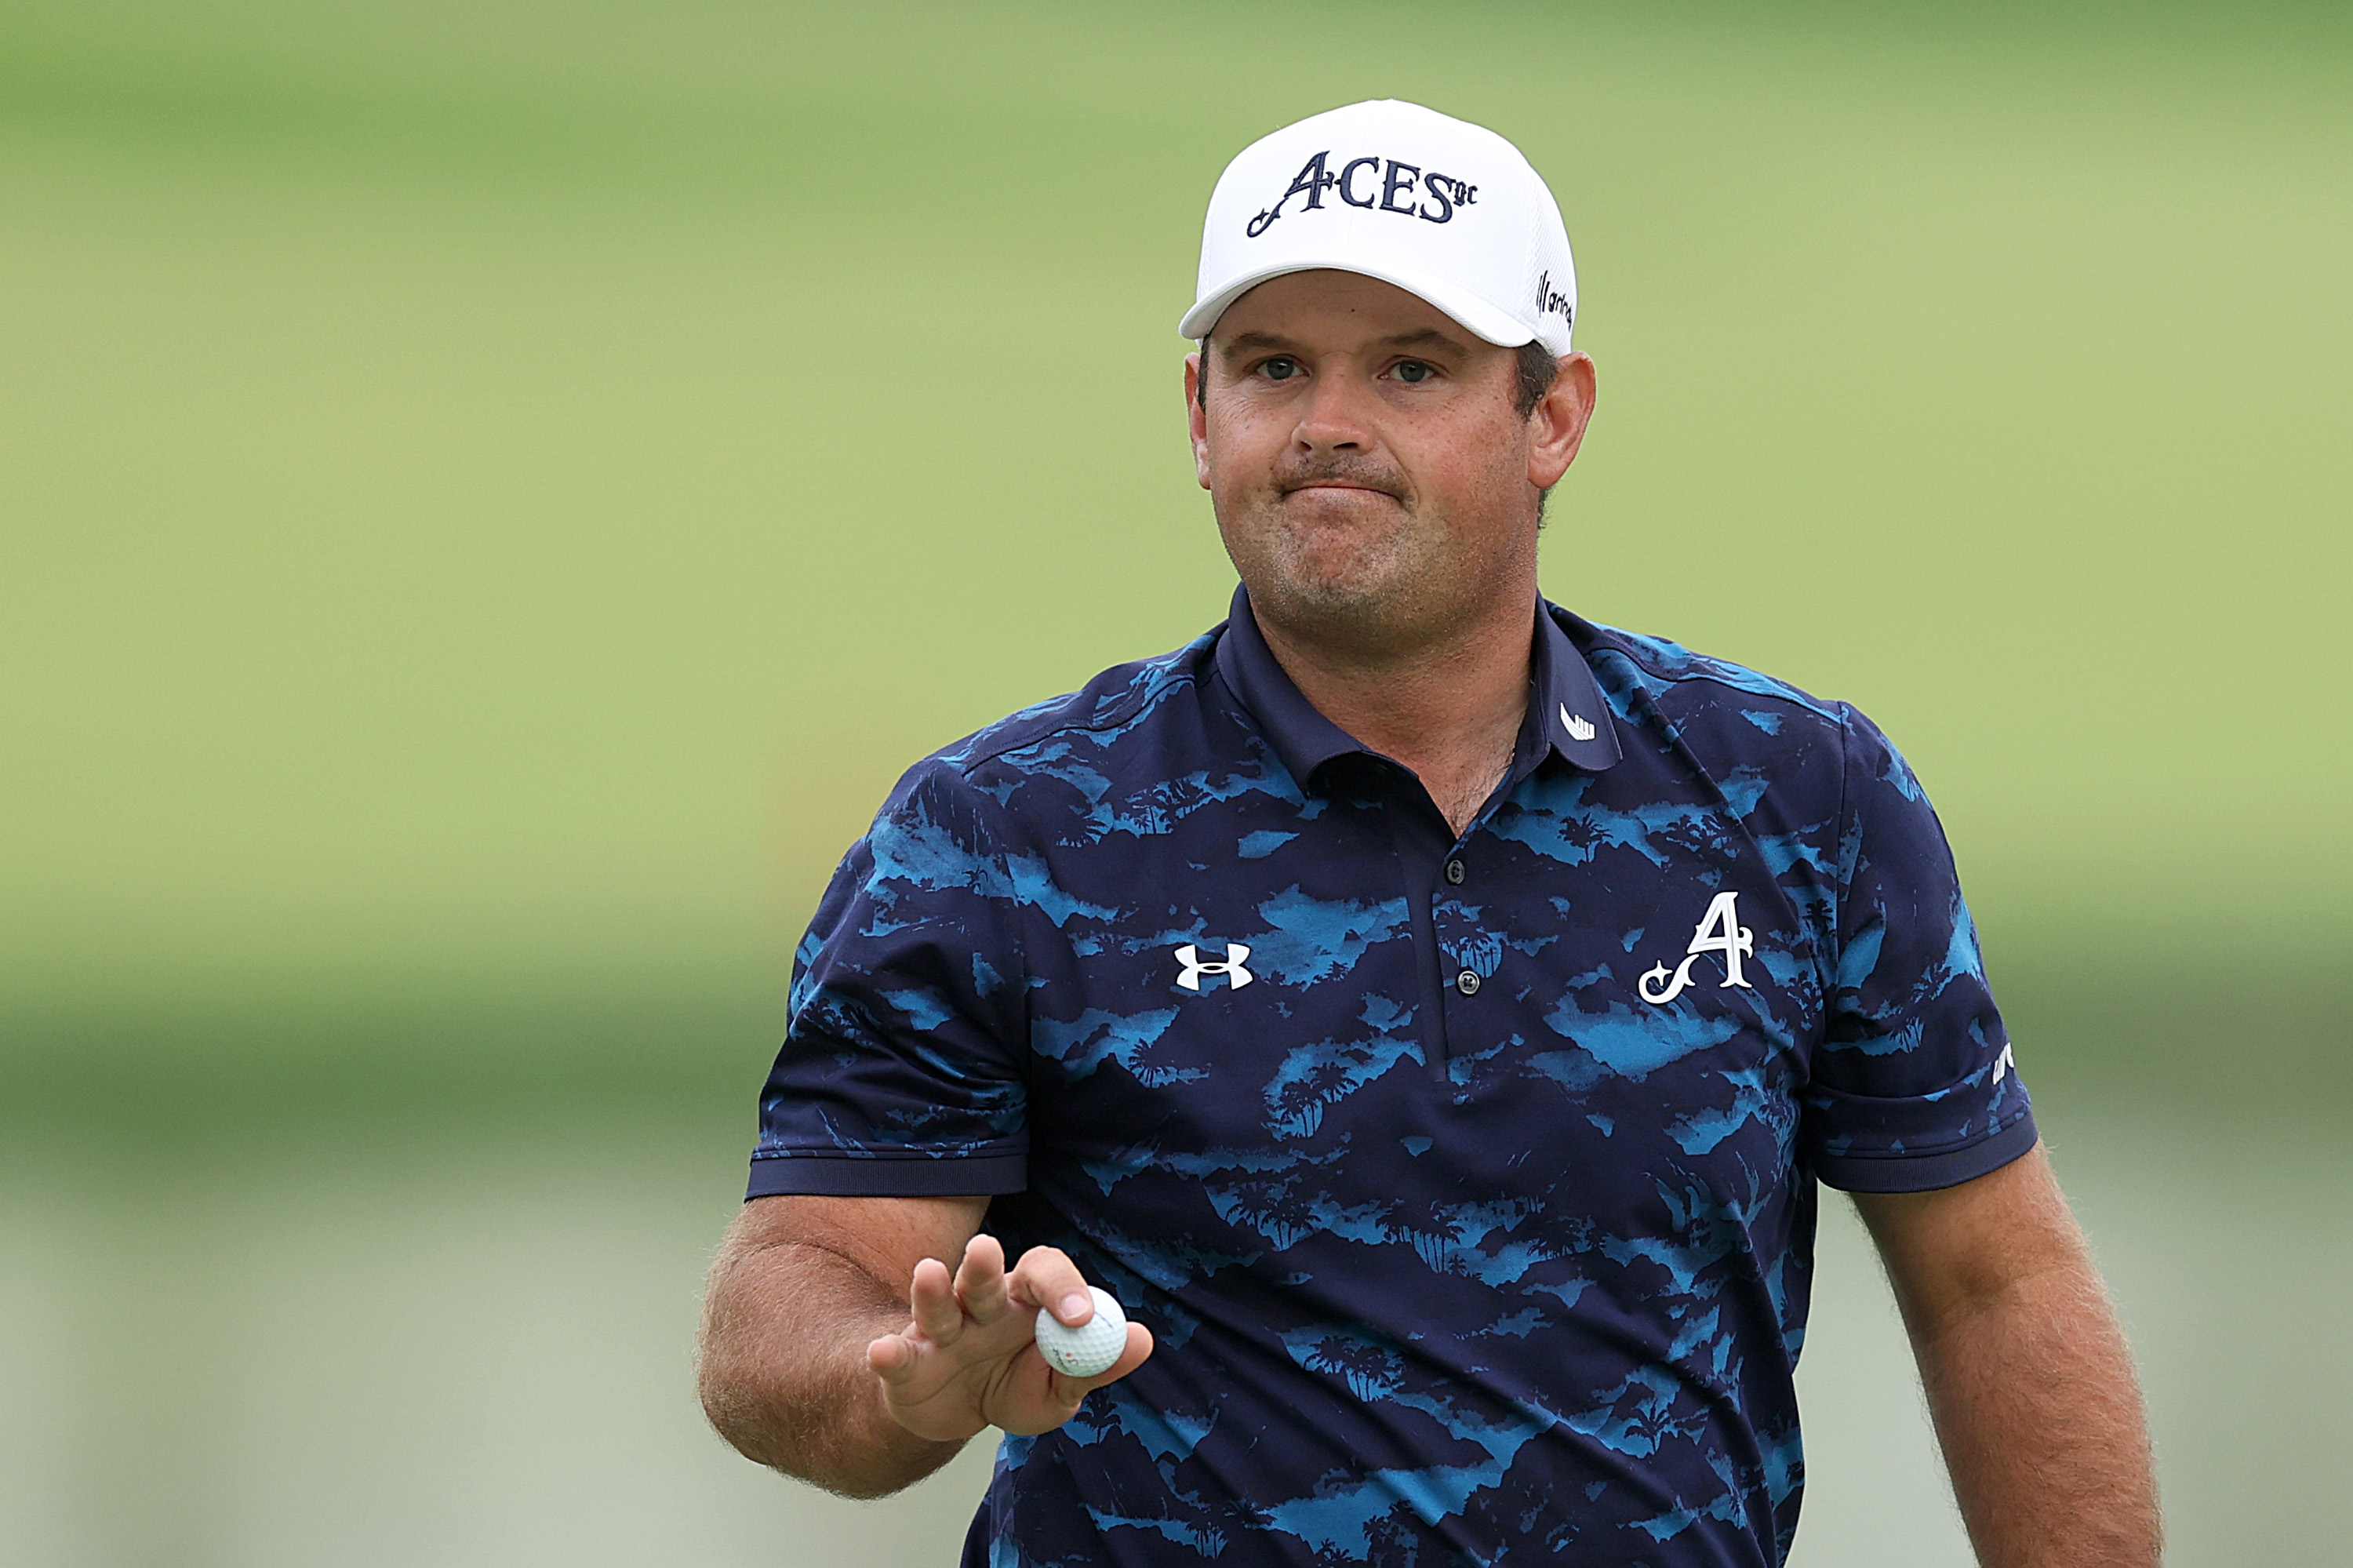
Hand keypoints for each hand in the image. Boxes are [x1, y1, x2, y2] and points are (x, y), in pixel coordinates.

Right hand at [866, 1236, 1153, 1442]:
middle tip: (987, 1250)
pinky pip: (897, 1356)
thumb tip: (1142, 1339)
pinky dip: (888, 1355)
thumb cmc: (1014, 1385)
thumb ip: (1097, 1363)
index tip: (1081, 1317)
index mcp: (1024, 1304)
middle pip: (984, 1277)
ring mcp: (939, 1332)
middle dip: (983, 1266)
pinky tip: (882, 1351)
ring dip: (932, 1290)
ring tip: (929, 1272)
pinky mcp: (907, 1364)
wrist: (959, 1417)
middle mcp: (980, 1307)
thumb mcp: (1060, 1386)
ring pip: (937, 1304)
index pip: (1043, 1274)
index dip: (1063, 1288)